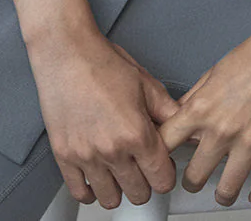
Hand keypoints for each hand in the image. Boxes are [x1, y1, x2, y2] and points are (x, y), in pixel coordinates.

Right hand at [28, 29, 179, 206]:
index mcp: (137, 133)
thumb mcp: (146, 84)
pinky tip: (97, 178)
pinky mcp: (64, 156)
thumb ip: (169, 112)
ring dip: (119, 188)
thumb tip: (186, 130)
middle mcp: (112, 150)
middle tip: (141, 165)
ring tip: (120, 171)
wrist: (66, 52)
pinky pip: (80, 192)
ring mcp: (86, 156)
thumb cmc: (102, 63)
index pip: (162, 180)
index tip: (161, 166)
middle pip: (139, 193)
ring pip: (111, 199)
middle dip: (145, 182)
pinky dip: (91, 191)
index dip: (165, 173)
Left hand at [158, 18, 250, 205]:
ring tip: (223, 192)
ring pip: (226, 191)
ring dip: (223, 195)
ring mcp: (250, 141)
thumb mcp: (215, 72)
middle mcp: (222, 128)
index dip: (159, 155)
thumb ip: (195, 98)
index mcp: (202, 107)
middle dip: (192, 181)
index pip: (165, 144)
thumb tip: (179, 117)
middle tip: (195, 181)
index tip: (163, 161)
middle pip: (193, 176)